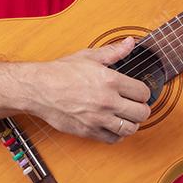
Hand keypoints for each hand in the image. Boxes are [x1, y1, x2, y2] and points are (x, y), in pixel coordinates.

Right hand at [29, 36, 151, 143]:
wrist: (38, 89)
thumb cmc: (61, 72)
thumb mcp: (89, 56)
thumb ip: (114, 51)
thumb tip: (130, 43)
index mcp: (110, 81)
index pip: (143, 92)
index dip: (144, 92)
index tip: (139, 92)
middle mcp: (107, 101)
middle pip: (141, 113)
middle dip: (142, 109)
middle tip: (136, 105)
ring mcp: (98, 118)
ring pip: (130, 129)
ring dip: (131, 123)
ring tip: (126, 116)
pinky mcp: (88, 131)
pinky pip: (113, 139)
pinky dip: (117, 135)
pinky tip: (113, 126)